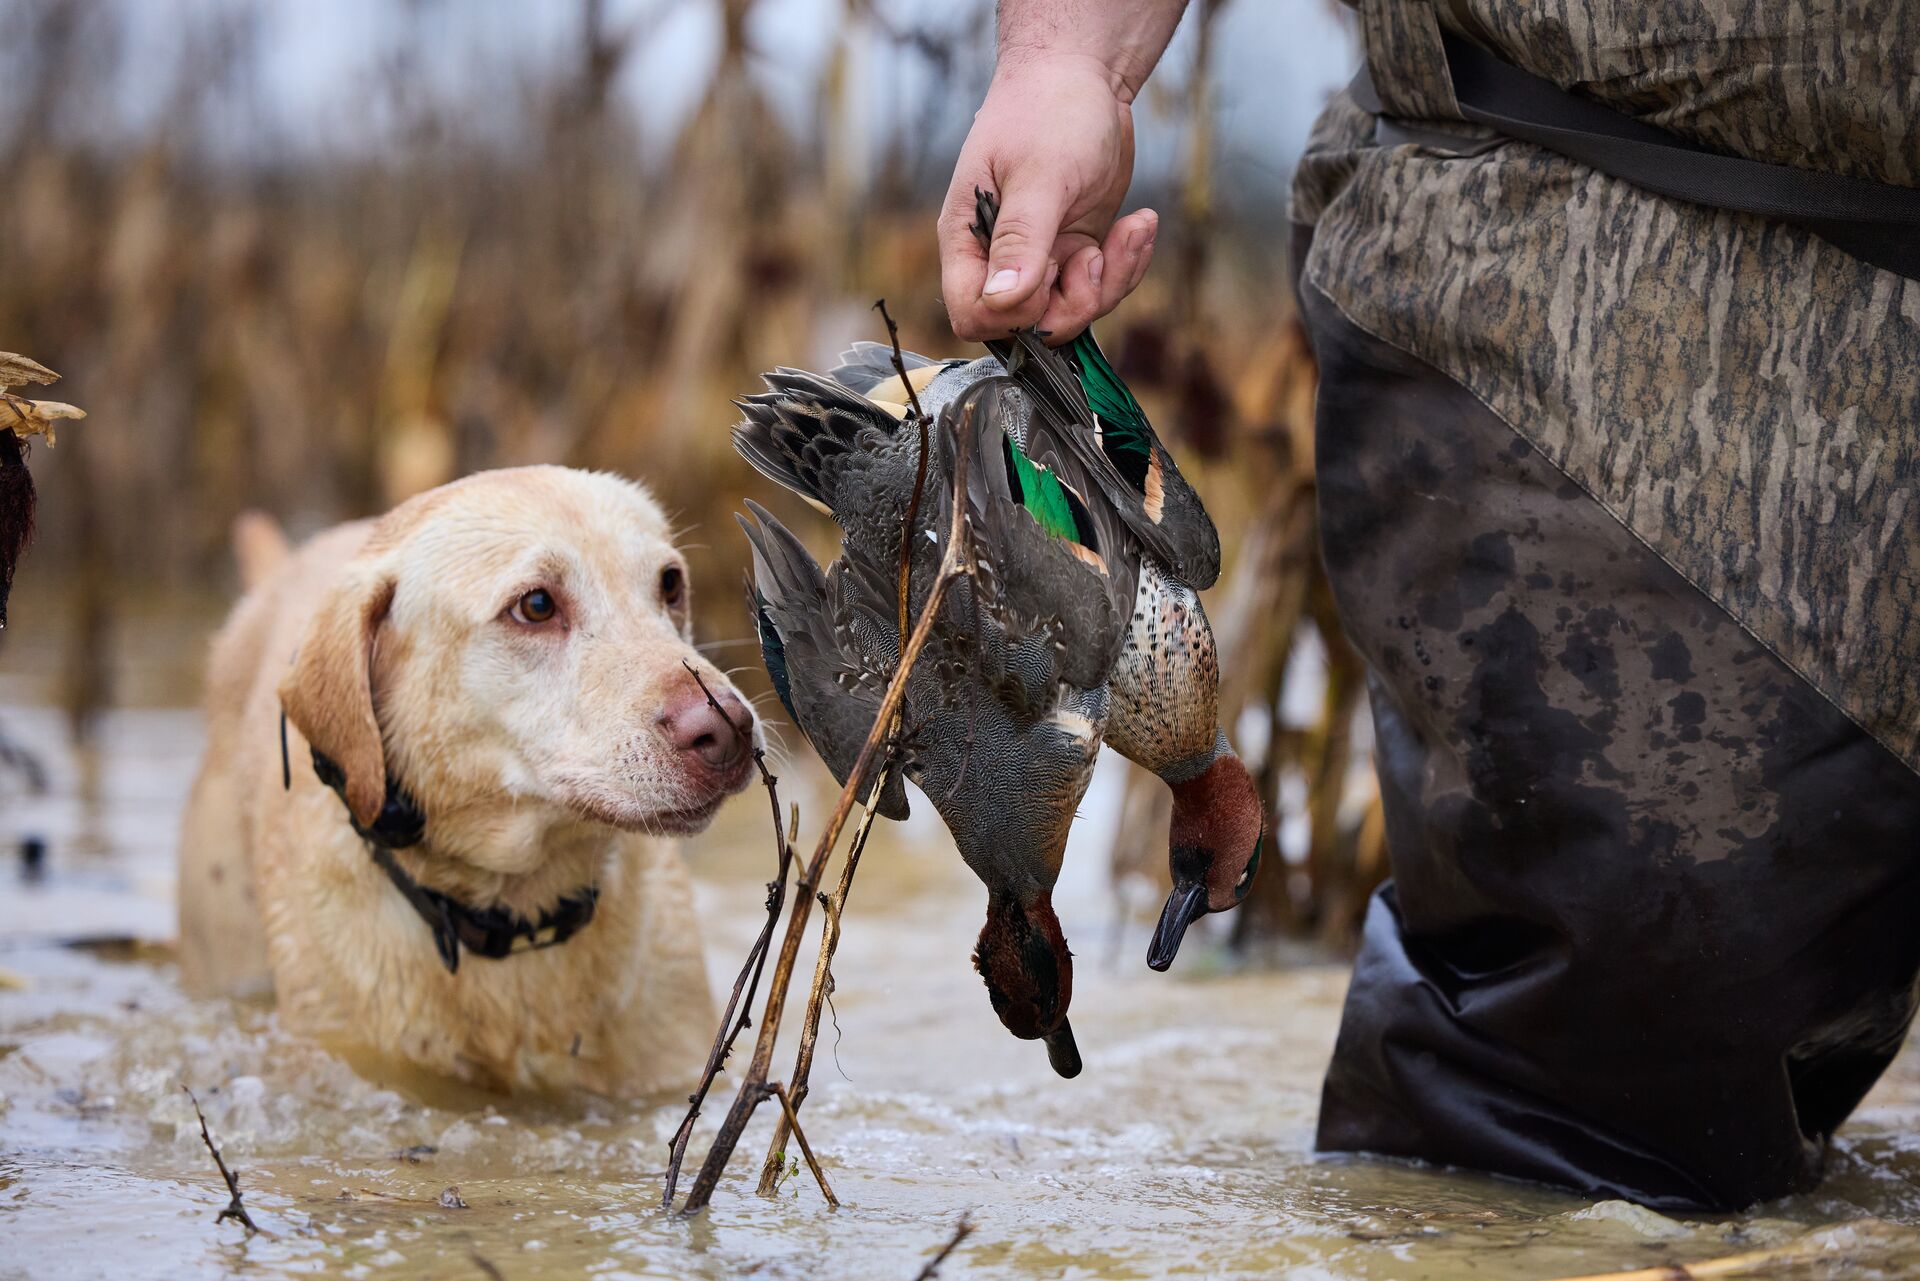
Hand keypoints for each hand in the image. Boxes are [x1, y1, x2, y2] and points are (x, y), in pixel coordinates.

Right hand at [938, 52, 1158, 344]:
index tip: (1048, 270)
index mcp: (969, 239)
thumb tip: (1003, 301)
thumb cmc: (1047, 110)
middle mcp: (999, 257)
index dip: (1014, 315)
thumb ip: (1021, 241)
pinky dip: (1127, 264)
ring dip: (1108, 282)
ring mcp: (1040, 257)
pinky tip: (1139, 224)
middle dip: (1073, 303)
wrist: (1082, 76)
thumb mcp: (1039, 175)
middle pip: (1027, 327)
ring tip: (1129, 230)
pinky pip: (1100, 288)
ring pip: (1069, 314)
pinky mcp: (1075, 251)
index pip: (972, 314)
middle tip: (1093, 255)